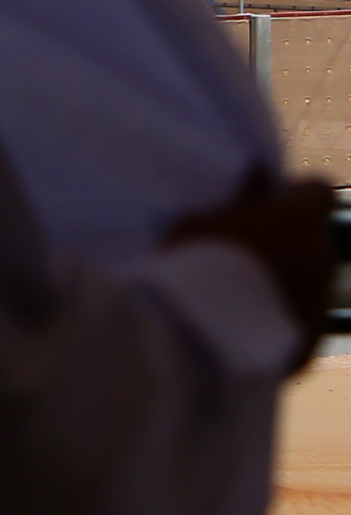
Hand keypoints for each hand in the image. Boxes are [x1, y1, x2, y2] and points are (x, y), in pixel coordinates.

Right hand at [164, 170, 337, 374]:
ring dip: (285, 280)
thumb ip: (238, 197)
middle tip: (242, 255)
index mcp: (298, 222)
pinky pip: (301, 319)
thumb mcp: (200, 220)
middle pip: (312, 240)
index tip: (263, 206)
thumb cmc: (192, 266)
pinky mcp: (312, 342)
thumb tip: (259, 172)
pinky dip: (280, 318)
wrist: (198, 341)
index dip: (292, 195)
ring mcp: (322, 303)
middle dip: (285, 243)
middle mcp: (322, 257)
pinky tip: (246, 327)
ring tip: (240, 297)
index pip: (317, 190)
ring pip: (309, 280)